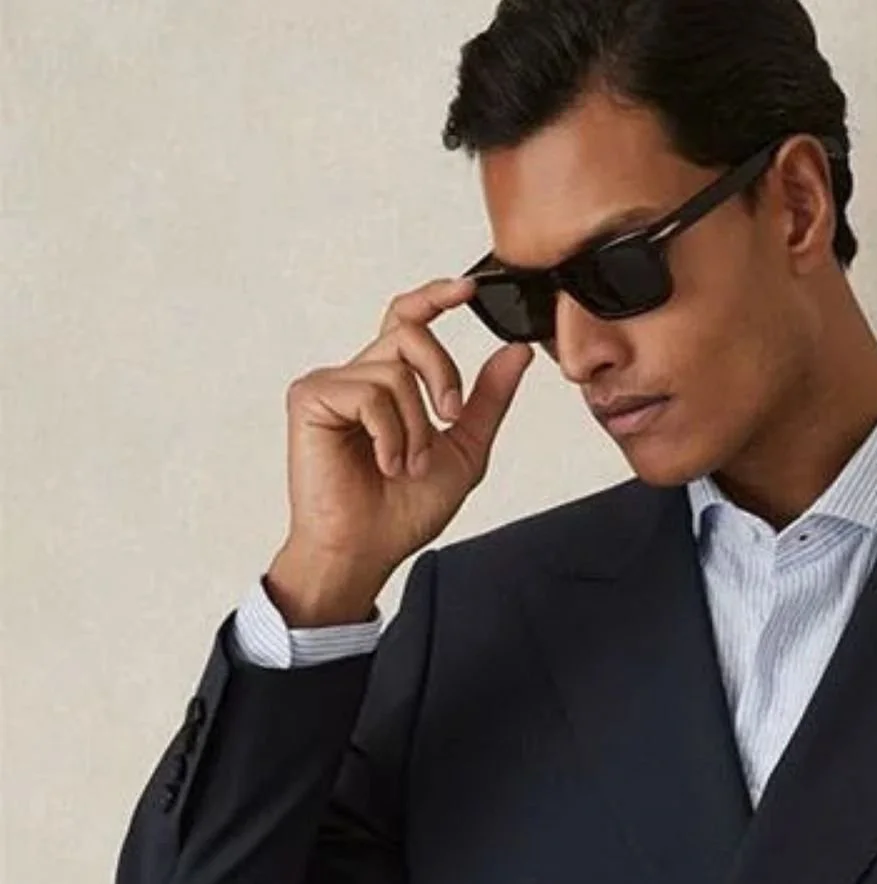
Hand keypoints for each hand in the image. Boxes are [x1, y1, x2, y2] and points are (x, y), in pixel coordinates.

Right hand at [281, 275, 533, 588]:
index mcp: (389, 384)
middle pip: (411, 332)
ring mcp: (331, 384)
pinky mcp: (310, 397)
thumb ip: (487, 400)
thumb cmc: (404, 510)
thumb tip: (516, 352)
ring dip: (417, 427)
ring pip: (396, 371)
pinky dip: (390, 434)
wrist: (367, 550)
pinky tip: (383, 463)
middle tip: (449, 420)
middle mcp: (358, 376)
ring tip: (404, 465)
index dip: (434, 296)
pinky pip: (369, 393)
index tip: (469, 290)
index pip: (407, 319)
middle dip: (443, 375)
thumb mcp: (465, 450)